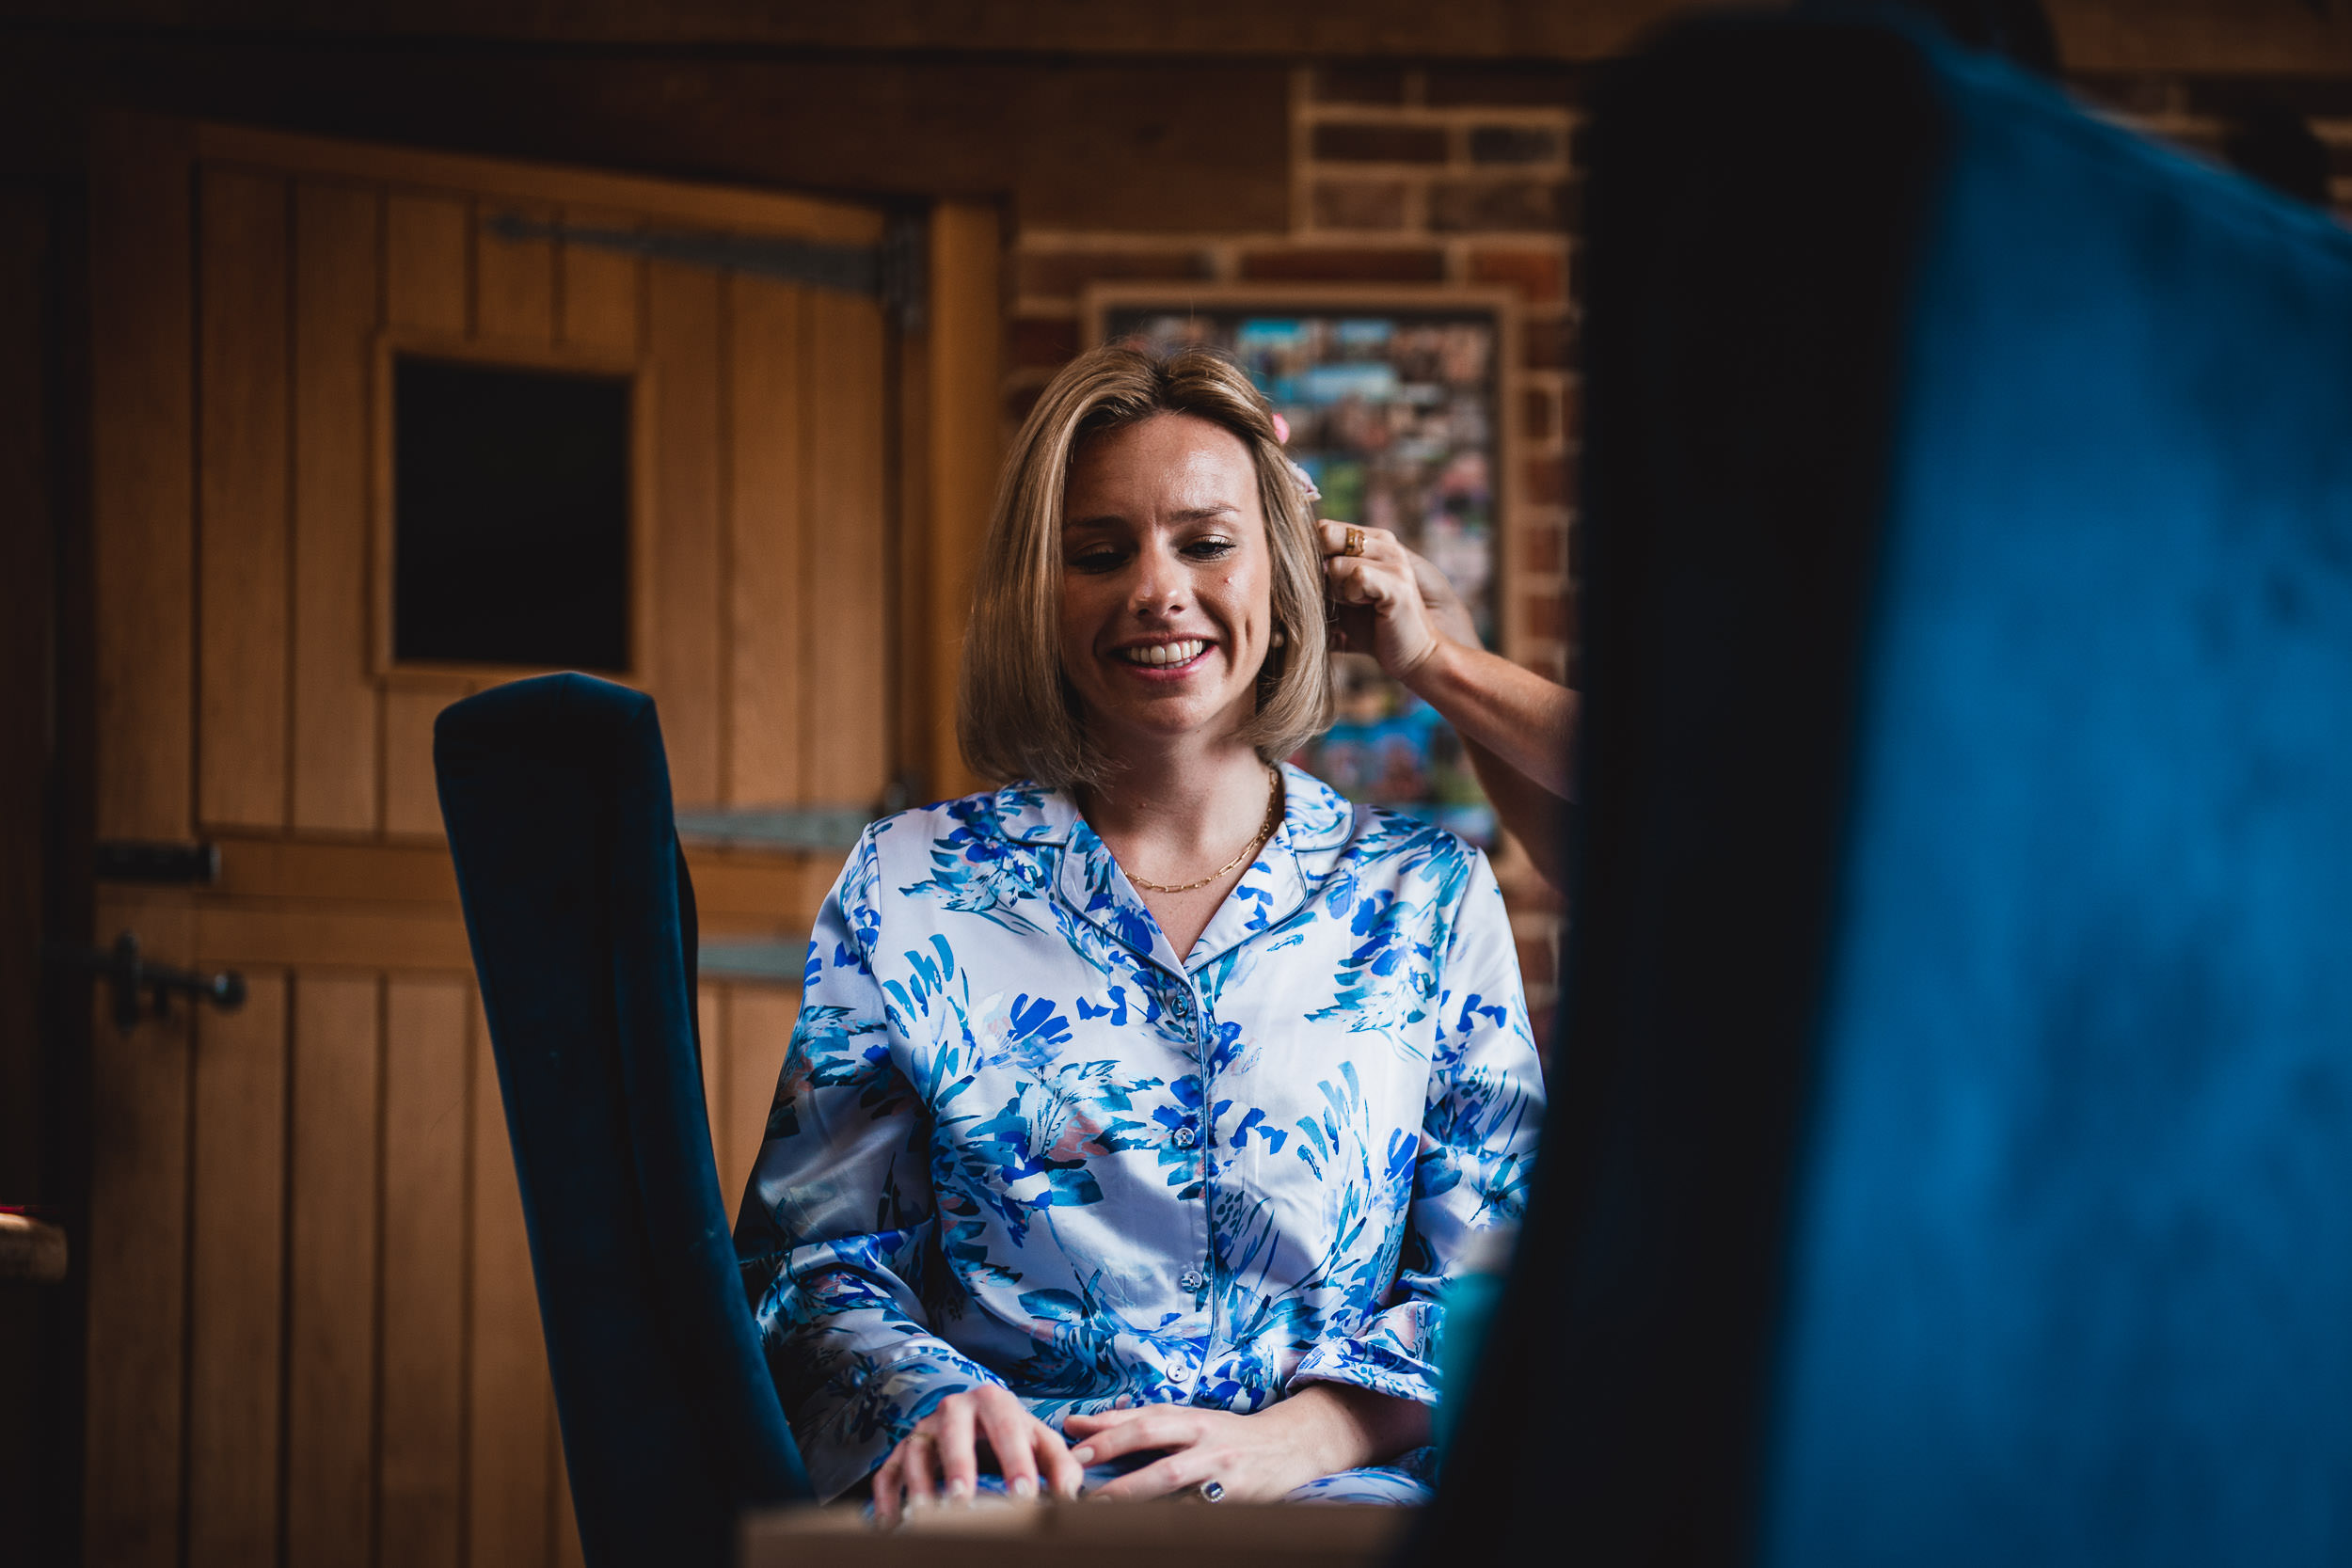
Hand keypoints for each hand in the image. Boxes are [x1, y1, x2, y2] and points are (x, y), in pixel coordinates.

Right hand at [870, 1384, 1083, 1526]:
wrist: (979, 1418)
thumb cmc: (1014, 1435)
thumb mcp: (1041, 1442)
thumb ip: (1061, 1466)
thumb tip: (1070, 1497)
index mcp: (994, 1401)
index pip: (1007, 1427)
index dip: (1015, 1461)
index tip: (1024, 1495)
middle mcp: (955, 1408)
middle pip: (953, 1431)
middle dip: (958, 1465)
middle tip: (964, 1500)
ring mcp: (925, 1428)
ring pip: (916, 1451)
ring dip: (919, 1484)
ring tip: (926, 1516)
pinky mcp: (903, 1451)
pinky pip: (888, 1472)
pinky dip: (887, 1497)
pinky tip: (892, 1523)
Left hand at [1062, 1384, 1424, 1503]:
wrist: (1290, 1447)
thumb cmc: (1224, 1434)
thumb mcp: (1184, 1419)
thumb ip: (1131, 1422)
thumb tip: (1074, 1423)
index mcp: (1190, 1418)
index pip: (1143, 1421)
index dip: (1107, 1432)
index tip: (1069, 1443)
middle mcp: (1205, 1441)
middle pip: (1155, 1448)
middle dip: (1115, 1462)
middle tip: (1077, 1479)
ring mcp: (1221, 1473)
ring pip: (1173, 1485)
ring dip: (1134, 1498)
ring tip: (1098, 1513)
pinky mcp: (1233, 1502)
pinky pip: (1195, 1514)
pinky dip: (1167, 1522)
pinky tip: (1141, 1533)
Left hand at [1320, 522, 1477, 678]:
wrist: (1412, 656)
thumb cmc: (1373, 628)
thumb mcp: (1341, 594)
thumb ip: (1321, 573)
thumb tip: (1281, 563)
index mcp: (1371, 540)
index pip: (1322, 527)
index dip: (1310, 557)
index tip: (1323, 584)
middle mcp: (1385, 543)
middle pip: (1325, 535)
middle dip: (1321, 571)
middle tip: (1341, 596)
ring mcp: (1394, 560)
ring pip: (1335, 563)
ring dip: (1338, 592)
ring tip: (1358, 605)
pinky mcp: (1397, 582)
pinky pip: (1355, 576)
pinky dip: (1352, 597)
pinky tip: (1367, 607)